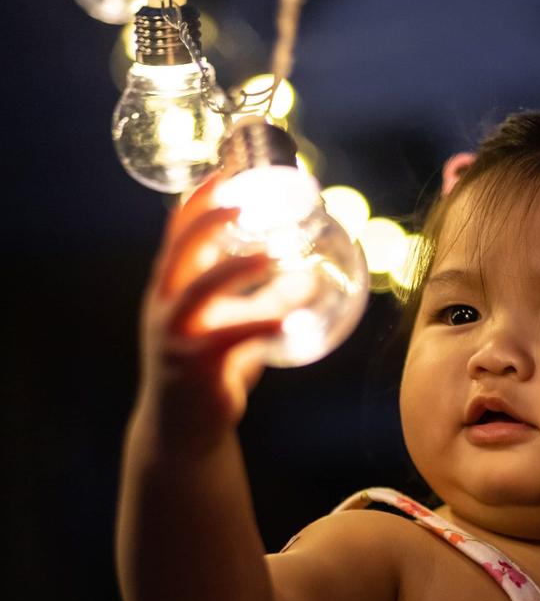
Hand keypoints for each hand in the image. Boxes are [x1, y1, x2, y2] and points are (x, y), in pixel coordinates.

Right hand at [137, 171, 281, 446]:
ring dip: (235, 269)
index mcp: (170, 289)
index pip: (177, 233)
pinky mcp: (196, 367)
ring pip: (201, 291)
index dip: (199, 200)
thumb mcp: (232, 329)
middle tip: (244, 203)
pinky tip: (291, 321)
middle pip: (180, 251)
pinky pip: (233, 340)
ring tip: (269, 256)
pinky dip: (264, 326)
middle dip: (208, 221)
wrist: (183, 431)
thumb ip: (263, 302)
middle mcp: (166, 307)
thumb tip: (312, 280)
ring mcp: (177, 337)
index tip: (227, 169)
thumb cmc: (208, 372)